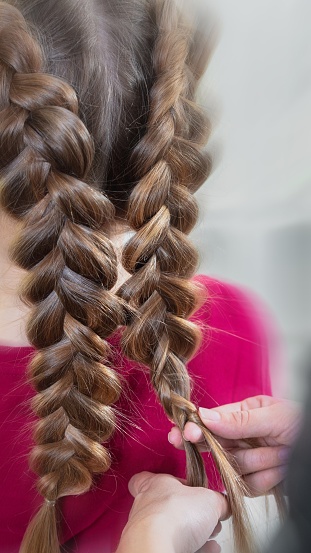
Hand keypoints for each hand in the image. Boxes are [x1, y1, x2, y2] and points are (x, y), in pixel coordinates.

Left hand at [116, 472, 228, 552]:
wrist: (158, 547)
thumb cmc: (176, 514)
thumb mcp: (210, 499)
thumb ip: (218, 500)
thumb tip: (224, 504)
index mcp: (155, 485)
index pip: (145, 478)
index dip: (162, 483)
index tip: (182, 486)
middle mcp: (147, 506)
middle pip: (168, 506)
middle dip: (191, 513)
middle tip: (208, 516)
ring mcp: (146, 530)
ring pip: (171, 529)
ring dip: (194, 533)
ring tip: (213, 535)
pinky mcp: (151, 548)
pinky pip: (173, 547)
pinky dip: (193, 549)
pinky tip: (209, 549)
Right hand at [168, 395, 300, 495]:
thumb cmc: (304, 425)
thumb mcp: (275, 416)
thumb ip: (239, 419)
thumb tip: (205, 416)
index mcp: (246, 413)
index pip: (213, 420)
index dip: (197, 427)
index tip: (185, 432)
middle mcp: (243, 436)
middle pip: (217, 446)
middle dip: (214, 446)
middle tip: (187, 441)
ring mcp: (249, 460)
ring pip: (233, 468)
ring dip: (258, 462)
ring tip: (282, 455)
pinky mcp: (256, 483)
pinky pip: (247, 486)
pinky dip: (264, 480)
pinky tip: (280, 471)